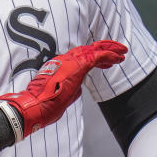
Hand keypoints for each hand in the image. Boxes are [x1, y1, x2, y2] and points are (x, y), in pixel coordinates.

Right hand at [0, 40, 126, 136]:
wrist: (34, 107)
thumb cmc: (43, 106)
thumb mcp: (59, 96)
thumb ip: (70, 91)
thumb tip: (78, 90)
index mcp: (59, 67)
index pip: (78, 57)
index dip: (94, 57)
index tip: (105, 62)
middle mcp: (63, 60)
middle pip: (87, 50)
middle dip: (104, 49)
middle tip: (118, 52)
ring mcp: (69, 62)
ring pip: (93, 50)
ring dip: (109, 51)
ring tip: (122, 52)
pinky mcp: (76, 66)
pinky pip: (96, 57)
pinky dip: (108, 56)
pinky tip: (118, 58)